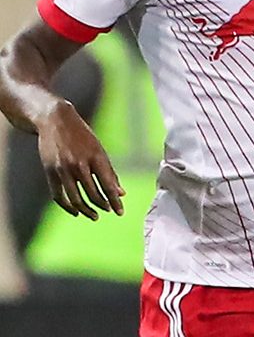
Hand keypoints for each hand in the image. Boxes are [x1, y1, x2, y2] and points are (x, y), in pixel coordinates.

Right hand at [39, 102, 122, 219]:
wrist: (54, 120)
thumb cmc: (81, 136)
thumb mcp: (99, 150)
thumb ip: (110, 172)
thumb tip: (121, 193)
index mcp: (96, 158)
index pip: (108, 186)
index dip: (115, 201)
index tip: (120, 212)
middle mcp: (80, 164)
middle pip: (93, 194)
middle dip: (103, 206)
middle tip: (108, 211)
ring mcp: (63, 168)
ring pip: (76, 198)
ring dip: (86, 210)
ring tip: (94, 216)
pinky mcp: (50, 171)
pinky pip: (58, 195)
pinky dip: (68, 207)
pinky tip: (76, 212)